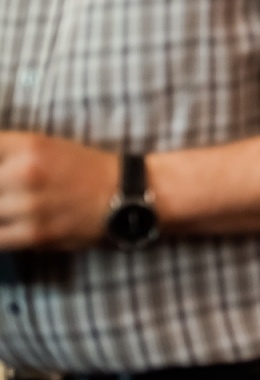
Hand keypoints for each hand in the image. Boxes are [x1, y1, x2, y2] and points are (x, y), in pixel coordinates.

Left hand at [0, 133, 119, 249]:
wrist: (127, 194)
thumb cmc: (86, 169)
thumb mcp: (45, 147)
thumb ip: (8, 154)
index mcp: (28, 145)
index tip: (0, 178)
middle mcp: (24, 172)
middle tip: (7, 193)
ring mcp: (28, 205)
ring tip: (11, 208)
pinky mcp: (34, 234)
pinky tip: (8, 226)